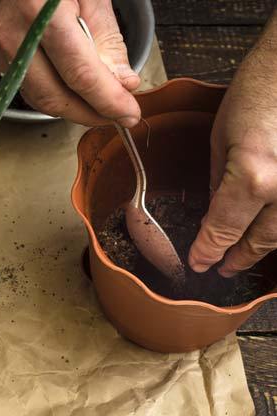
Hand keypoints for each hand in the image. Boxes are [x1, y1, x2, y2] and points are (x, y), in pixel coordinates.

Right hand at [0, 0, 140, 126]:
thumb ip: (106, 39)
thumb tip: (122, 82)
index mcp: (42, 14)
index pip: (80, 75)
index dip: (108, 101)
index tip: (129, 114)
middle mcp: (14, 36)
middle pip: (55, 98)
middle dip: (90, 114)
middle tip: (117, 116)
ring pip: (39, 99)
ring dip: (73, 109)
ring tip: (99, 106)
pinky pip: (27, 87)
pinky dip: (54, 94)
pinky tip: (73, 91)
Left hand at [188, 40, 276, 276]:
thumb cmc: (259, 92)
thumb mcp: (222, 139)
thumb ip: (219, 182)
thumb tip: (213, 214)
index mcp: (254, 177)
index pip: (223, 229)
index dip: (208, 251)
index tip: (199, 263)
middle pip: (261, 240)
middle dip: (238, 258)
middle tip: (222, 269)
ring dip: (263, 248)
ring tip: (244, 257)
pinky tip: (269, 232)